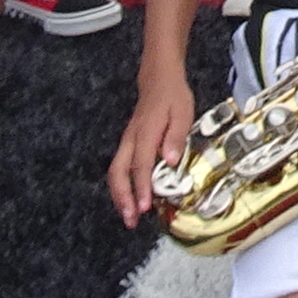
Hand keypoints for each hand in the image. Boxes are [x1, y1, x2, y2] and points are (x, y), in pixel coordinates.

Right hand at [106, 66, 199, 226]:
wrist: (158, 78)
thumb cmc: (172, 96)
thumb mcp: (182, 112)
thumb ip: (176, 136)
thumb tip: (171, 160)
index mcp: (146, 133)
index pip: (141, 165)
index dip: (141, 187)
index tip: (144, 207)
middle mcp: (131, 140)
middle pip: (118, 172)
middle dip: (123, 198)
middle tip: (131, 219)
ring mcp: (127, 142)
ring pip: (115, 172)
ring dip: (119, 196)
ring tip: (129, 216)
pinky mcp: (128, 144)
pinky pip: (119, 168)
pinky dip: (122, 186)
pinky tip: (131, 199)